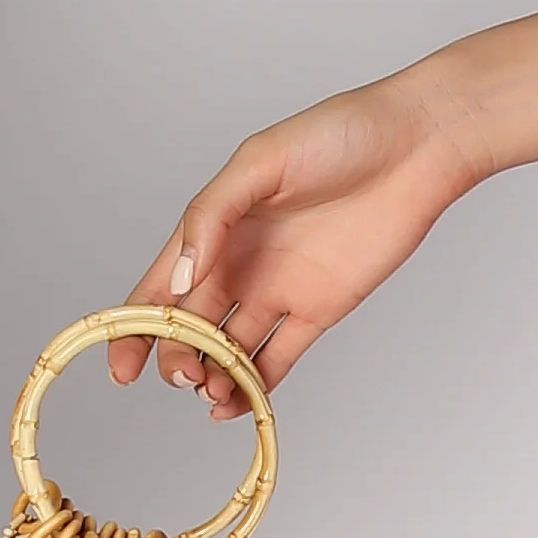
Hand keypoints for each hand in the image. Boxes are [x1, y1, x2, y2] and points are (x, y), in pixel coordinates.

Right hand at [109, 71, 472, 416]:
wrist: (416, 147)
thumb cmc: (339, 135)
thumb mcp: (261, 162)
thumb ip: (212, 216)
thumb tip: (177, 279)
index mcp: (216, 228)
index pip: (158, 287)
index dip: (134, 328)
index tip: (121, 366)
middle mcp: (241, 264)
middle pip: (190, 327)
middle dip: (176, 359)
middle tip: (184, 374)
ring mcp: (279, 289)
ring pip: (230, 349)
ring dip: (213, 376)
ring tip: (212, 389)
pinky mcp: (321, 309)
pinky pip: (278, 357)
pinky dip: (256, 385)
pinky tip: (238, 402)